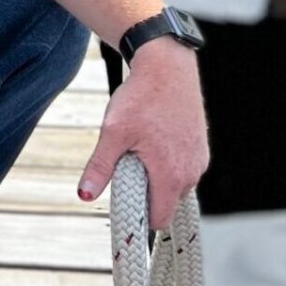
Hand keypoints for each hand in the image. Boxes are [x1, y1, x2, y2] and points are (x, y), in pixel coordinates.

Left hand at [77, 39, 208, 228]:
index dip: (139, 217)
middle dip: (146, 194)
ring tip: (140, 150)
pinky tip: (154, 142)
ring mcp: (199, 160)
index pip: (159, 218)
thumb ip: (100, 167)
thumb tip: (84, 195)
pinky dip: (168, 164)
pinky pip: (184, 169)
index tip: (122, 203)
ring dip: (157, 178)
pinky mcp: (201, 148)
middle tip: (127, 166)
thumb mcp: (113, 133)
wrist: (167, 67)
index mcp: (171, 175)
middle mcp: (192, 172)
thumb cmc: (141, 98)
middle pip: (167, 203)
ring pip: (176, 187)